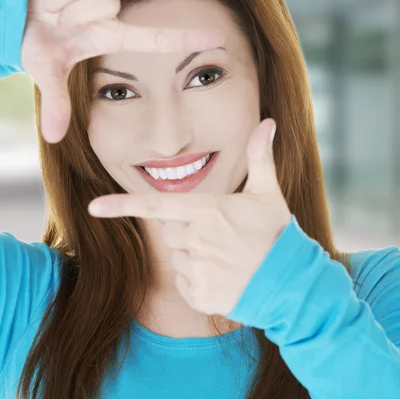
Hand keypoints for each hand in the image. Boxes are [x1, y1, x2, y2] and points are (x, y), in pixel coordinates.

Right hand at [20, 0, 224, 143]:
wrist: (12, 14)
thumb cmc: (40, 42)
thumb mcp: (47, 72)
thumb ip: (56, 102)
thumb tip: (54, 137)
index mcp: (109, 35)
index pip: (154, 38)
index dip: (185, 39)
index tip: (218, 38)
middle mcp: (107, 8)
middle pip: (108, 1)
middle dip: (76, 14)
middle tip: (59, 22)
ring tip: (51, 8)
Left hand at [88, 119, 291, 315]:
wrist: (291, 284)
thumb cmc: (277, 234)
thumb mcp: (268, 193)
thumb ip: (259, 157)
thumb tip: (268, 123)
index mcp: (207, 211)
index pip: (155, 204)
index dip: (121, 205)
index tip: (93, 208)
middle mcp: (196, 239)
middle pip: (170, 229)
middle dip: (188, 229)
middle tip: (221, 234)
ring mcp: (195, 269)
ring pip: (178, 255)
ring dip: (194, 255)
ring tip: (226, 257)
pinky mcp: (197, 295)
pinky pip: (184, 282)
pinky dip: (199, 280)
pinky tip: (224, 276)